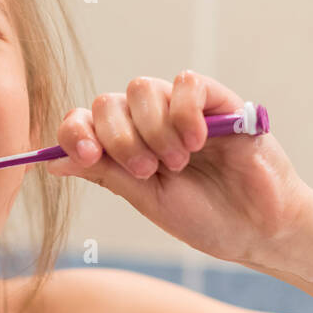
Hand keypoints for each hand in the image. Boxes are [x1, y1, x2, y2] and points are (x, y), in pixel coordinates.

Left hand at [48, 71, 312, 265]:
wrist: (259, 230)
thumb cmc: (207, 218)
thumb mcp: (148, 201)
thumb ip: (106, 175)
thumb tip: (53, 162)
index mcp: (126, 147)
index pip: (84, 121)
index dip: (75, 132)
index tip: (88, 155)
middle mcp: (149, 123)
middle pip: (107, 102)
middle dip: (119, 138)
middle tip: (147, 170)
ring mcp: (182, 109)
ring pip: (141, 88)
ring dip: (152, 129)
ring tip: (178, 162)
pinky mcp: (219, 101)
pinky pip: (186, 82)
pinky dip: (184, 111)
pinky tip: (197, 141)